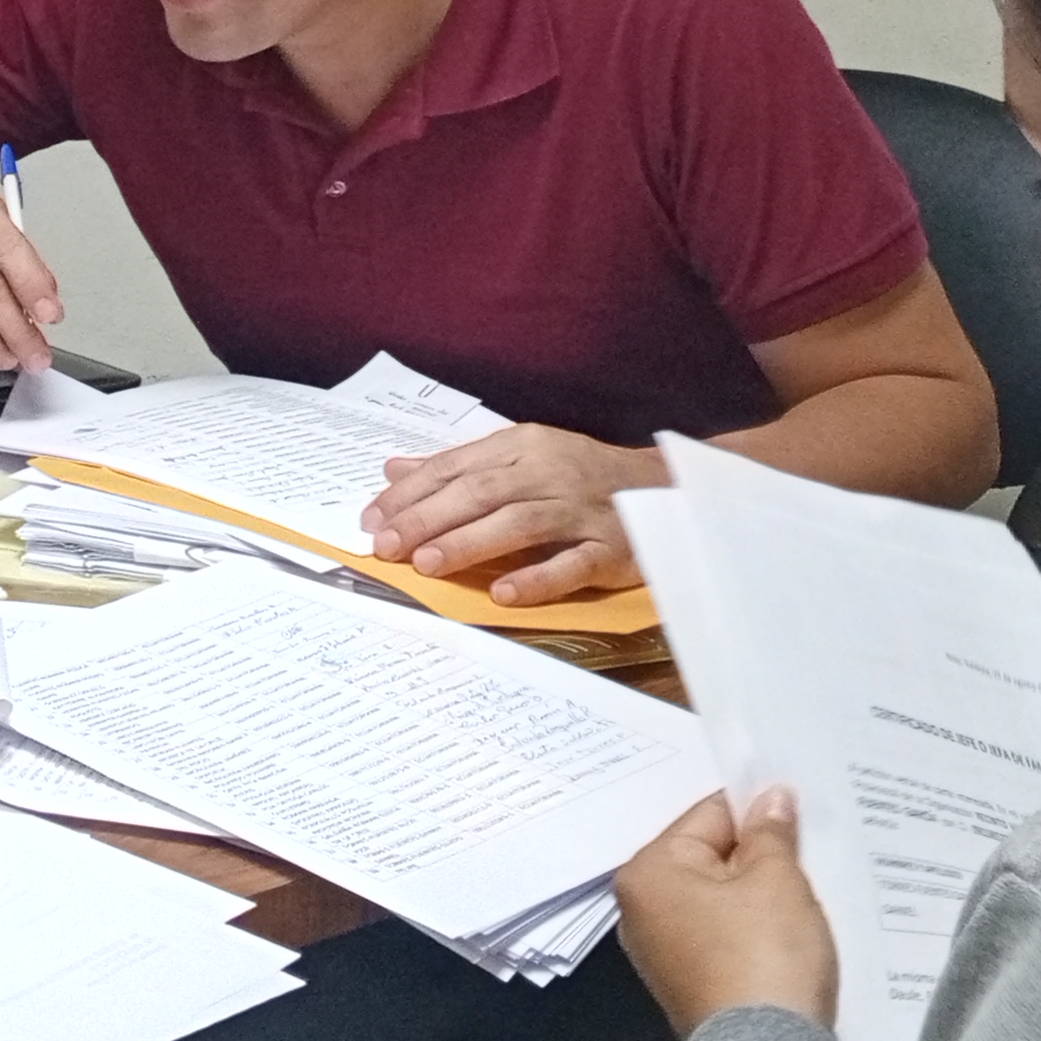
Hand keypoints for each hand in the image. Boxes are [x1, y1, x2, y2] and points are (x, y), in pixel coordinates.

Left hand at [363, 424, 661, 600]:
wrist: (669, 488)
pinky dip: (536, 578)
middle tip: (386, 545)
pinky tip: (501, 594)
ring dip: (468, 543)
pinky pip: (571, 564)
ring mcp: (582, 510)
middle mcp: (550, 472)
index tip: (372, 519)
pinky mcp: (611, 548)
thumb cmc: (581, 475)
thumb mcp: (522, 457)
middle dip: (428, 519)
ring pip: (518, 524)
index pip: (456, 467)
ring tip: (426, 564)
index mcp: (523, 446)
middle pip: (480, 493)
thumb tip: (395, 471)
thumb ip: (461, 466)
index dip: (412, 494)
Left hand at [616, 788, 837, 1037]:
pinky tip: (786, 932)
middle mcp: (640, 910)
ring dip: (758, 893)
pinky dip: (751, 928)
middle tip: (808, 852)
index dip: (758, 810)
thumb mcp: (777, 879)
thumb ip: (771, 831)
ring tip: (803, 893)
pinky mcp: (688, 983)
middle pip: (710, 857)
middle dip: (757, 854)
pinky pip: (720, 934)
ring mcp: (661, 952)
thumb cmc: (765, 955)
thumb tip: (770, 797)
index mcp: (647, 873)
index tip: (799, 812)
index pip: (709, 815)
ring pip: (718, 897)